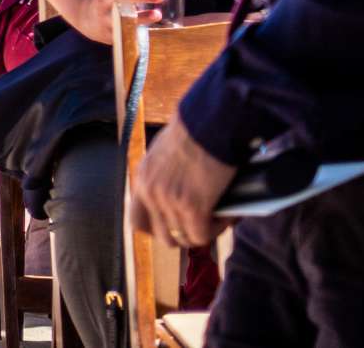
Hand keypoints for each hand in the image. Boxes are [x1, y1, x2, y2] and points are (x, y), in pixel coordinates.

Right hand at [69, 0, 169, 44]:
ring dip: (142, 16)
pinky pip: (125, 32)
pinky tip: (149, 29)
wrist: (87, 18)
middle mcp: (104, 0)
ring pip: (123, 16)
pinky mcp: (109, 33)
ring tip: (157, 14)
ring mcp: (105, 17)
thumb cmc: (111, 1)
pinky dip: (138, 30)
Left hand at [128, 115, 236, 253]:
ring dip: (203, 233)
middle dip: (184, 236)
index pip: (136, 222)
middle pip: (163, 236)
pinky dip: (216, 230)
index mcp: (143, 179)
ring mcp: (169, 201)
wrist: (208, 124)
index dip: (157, 230)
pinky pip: (201, 235)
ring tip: (217, 221)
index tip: (174, 227)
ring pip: (185, 239)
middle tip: (201, 227)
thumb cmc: (194, 132)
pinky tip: (226, 217)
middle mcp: (150, 192)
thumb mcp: (164, 154)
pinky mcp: (191, 206)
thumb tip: (176, 191)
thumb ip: (163, 175)